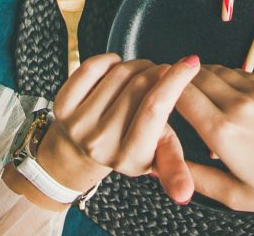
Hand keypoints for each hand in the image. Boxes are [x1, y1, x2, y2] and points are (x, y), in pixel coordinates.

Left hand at [15, 54, 201, 207]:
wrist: (78, 153)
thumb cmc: (125, 146)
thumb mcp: (154, 156)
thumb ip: (174, 164)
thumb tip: (185, 193)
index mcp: (129, 158)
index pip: (156, 108)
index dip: (176, 79)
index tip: (191, 62)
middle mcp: (101, 144)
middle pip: (139, 85)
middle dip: (156, 70)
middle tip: (162, 70)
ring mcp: (79, 124)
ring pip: (118, 73)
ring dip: (136, 64)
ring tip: (141, 71)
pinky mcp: (62, 106)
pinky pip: (91, 68)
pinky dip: (109, 60)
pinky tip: (116, 67)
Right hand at [174, 66, 253, 235]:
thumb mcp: (235, 196)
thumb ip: (194, 177)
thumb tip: (163, 168)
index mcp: (223, 132)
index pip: (177, 95)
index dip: (160, 93)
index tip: (152, 98)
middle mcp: (238, 105)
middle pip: (192, 77)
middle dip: (175, 83)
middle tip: (166, 93)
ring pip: (214, 70)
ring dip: (198, 78)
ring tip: (190, 93)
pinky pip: (238, 73)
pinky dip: (223, 78)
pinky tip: (222, 95)